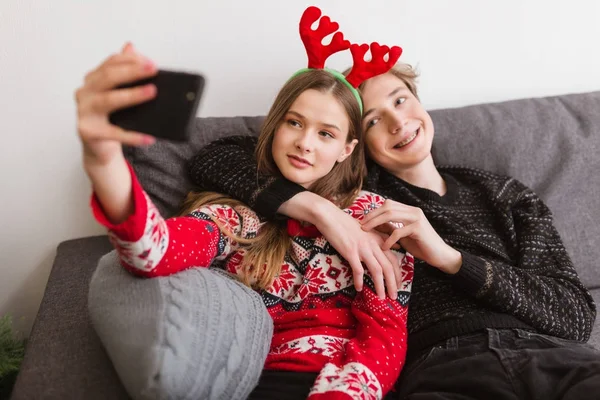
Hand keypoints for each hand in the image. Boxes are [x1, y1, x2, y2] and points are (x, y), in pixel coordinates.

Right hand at [75, 42, 157, 167]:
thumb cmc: (111, 118)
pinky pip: (113, 133)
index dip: (130, 59)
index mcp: (92, 80)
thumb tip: (132, 46)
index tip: (150, 61)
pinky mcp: (88, 132)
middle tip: (153, 70)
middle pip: (108, 77)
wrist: (99, 148)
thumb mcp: (118, 93)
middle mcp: (85, 93)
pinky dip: (132, 136)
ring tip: (151, 92)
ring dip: (132, 95)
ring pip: (108, 100)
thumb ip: (124, 72)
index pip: (110, 63)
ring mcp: (84, 112)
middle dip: (132, 71)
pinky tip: (148, 138)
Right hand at [312, 202, 402, 299]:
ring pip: (377, 270)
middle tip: (394, 296)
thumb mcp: (368, 229)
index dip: (398, 274)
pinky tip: (359, 289)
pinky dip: (360, 281)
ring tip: (381, 297)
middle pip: (388, 267)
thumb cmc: (347, 223)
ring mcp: (362, 248)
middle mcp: (373, 244)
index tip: (398, 285)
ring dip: (380, 286)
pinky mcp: (350, 252)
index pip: (393, 259)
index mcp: (378, 239)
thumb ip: (382, 237)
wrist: (331, 217)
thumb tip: (397, 245)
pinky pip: (358, 270)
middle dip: (393, 284)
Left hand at [361, 200, 462, 273]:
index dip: (374, 211)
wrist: (439, 255)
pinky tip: (384, 247)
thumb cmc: (420, 245)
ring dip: (375, 223)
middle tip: (361, 226)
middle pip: (387, 207)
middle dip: (372, 216)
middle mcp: (413, 210)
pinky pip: (398, 231)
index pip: (388, 204)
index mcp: (409, 210)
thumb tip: (371, 224)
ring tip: (366, 232)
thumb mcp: (401, 235)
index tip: (362, 221)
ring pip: (390, 214)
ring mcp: (417, 218)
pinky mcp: (419, 229)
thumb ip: (389, 227)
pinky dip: (389, 239)